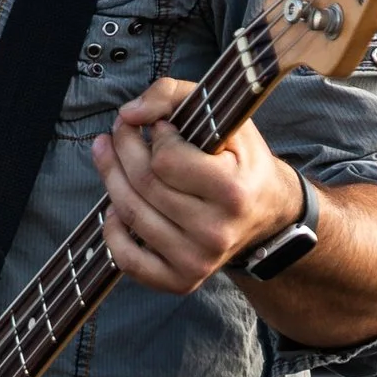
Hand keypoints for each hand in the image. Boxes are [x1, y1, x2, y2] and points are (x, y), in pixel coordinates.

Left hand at [93, 78, 301, 295]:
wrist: (267, 214)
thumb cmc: (241, 161)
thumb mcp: (224, 117)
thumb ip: (174, 95)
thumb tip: (129, 114)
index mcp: (233, 192)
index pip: (165, 160)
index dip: (155, 136)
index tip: (162, 128)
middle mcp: (216, 233)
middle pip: (144, 184)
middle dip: (122, 148)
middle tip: (120, 131)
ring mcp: (197, 261)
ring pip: (130, 214)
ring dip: (111, 178)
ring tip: (108, 155)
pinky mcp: (182, 281)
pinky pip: (128, 260)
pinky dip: (113, 231)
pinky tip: (115, 208)